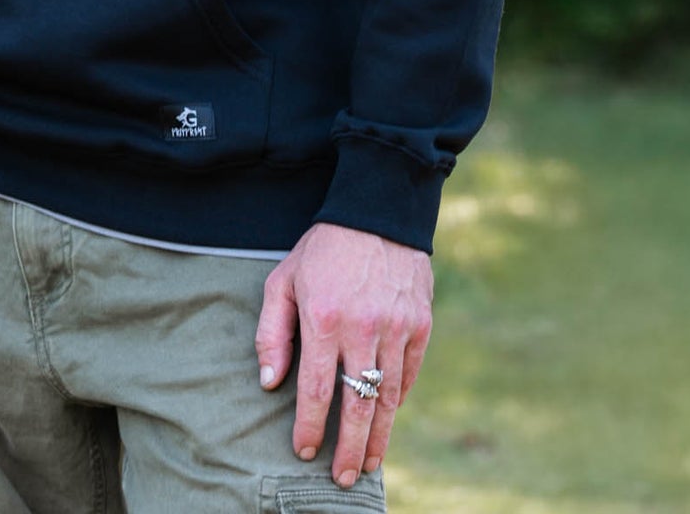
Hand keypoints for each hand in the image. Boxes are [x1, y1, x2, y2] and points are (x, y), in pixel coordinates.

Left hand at [254, 221, 433, 487]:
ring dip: (378, 436)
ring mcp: (397, 328)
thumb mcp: (283, 280)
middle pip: (357, 405)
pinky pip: (409, 375)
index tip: (303, 451)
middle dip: (349, 449)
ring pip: (387, 397)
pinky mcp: (421, 325)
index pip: (315, 389)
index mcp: (323, 317)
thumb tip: (268, 383)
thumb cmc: (322, 249)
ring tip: (369, 462)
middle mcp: (363, 328)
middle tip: (343, 479)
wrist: (377, 212)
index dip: (309, 426)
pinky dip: (396, 401)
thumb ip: (272, 333)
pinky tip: (385, 418)